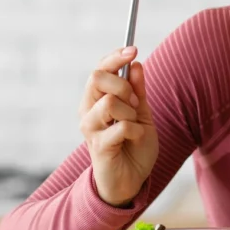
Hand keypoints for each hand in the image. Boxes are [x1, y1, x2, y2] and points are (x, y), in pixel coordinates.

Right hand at [79, 47, 158, 206]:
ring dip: (130, 112)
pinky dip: (135, 130)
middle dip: (123, 85)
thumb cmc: (134, 145)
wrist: (131, 180)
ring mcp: (90, 128)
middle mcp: (88, 111)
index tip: (133, 50)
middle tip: (135, 103)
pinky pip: (121, 126)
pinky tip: (135, 139)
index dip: (115, 57)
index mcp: (96, 100)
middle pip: (97, 78)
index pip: (100, 69)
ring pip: (109, 102)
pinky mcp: (98, 146)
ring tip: (134, 125)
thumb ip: (138, 91)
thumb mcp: (141, 113)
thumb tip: (136, 64)